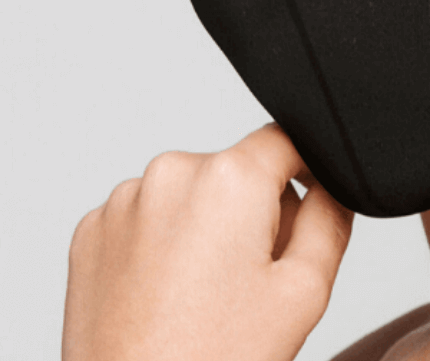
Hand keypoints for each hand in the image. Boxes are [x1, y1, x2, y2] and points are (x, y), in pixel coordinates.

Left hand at [62, 122, 353, 360]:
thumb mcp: (306, 290)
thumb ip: (330, 216)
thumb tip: (328, 182)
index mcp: (228, 178)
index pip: (287, 140)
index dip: (306, 176)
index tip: (297, 225)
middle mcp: (170, 173)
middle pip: (236, 170)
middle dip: (252, 211)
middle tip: (249, 281)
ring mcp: (124, 202)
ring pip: (190, 194)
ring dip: (204, 226)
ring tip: (203, 296)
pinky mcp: (91, 231)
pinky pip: (145, 217)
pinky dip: (160, 244)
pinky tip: (166, 295)